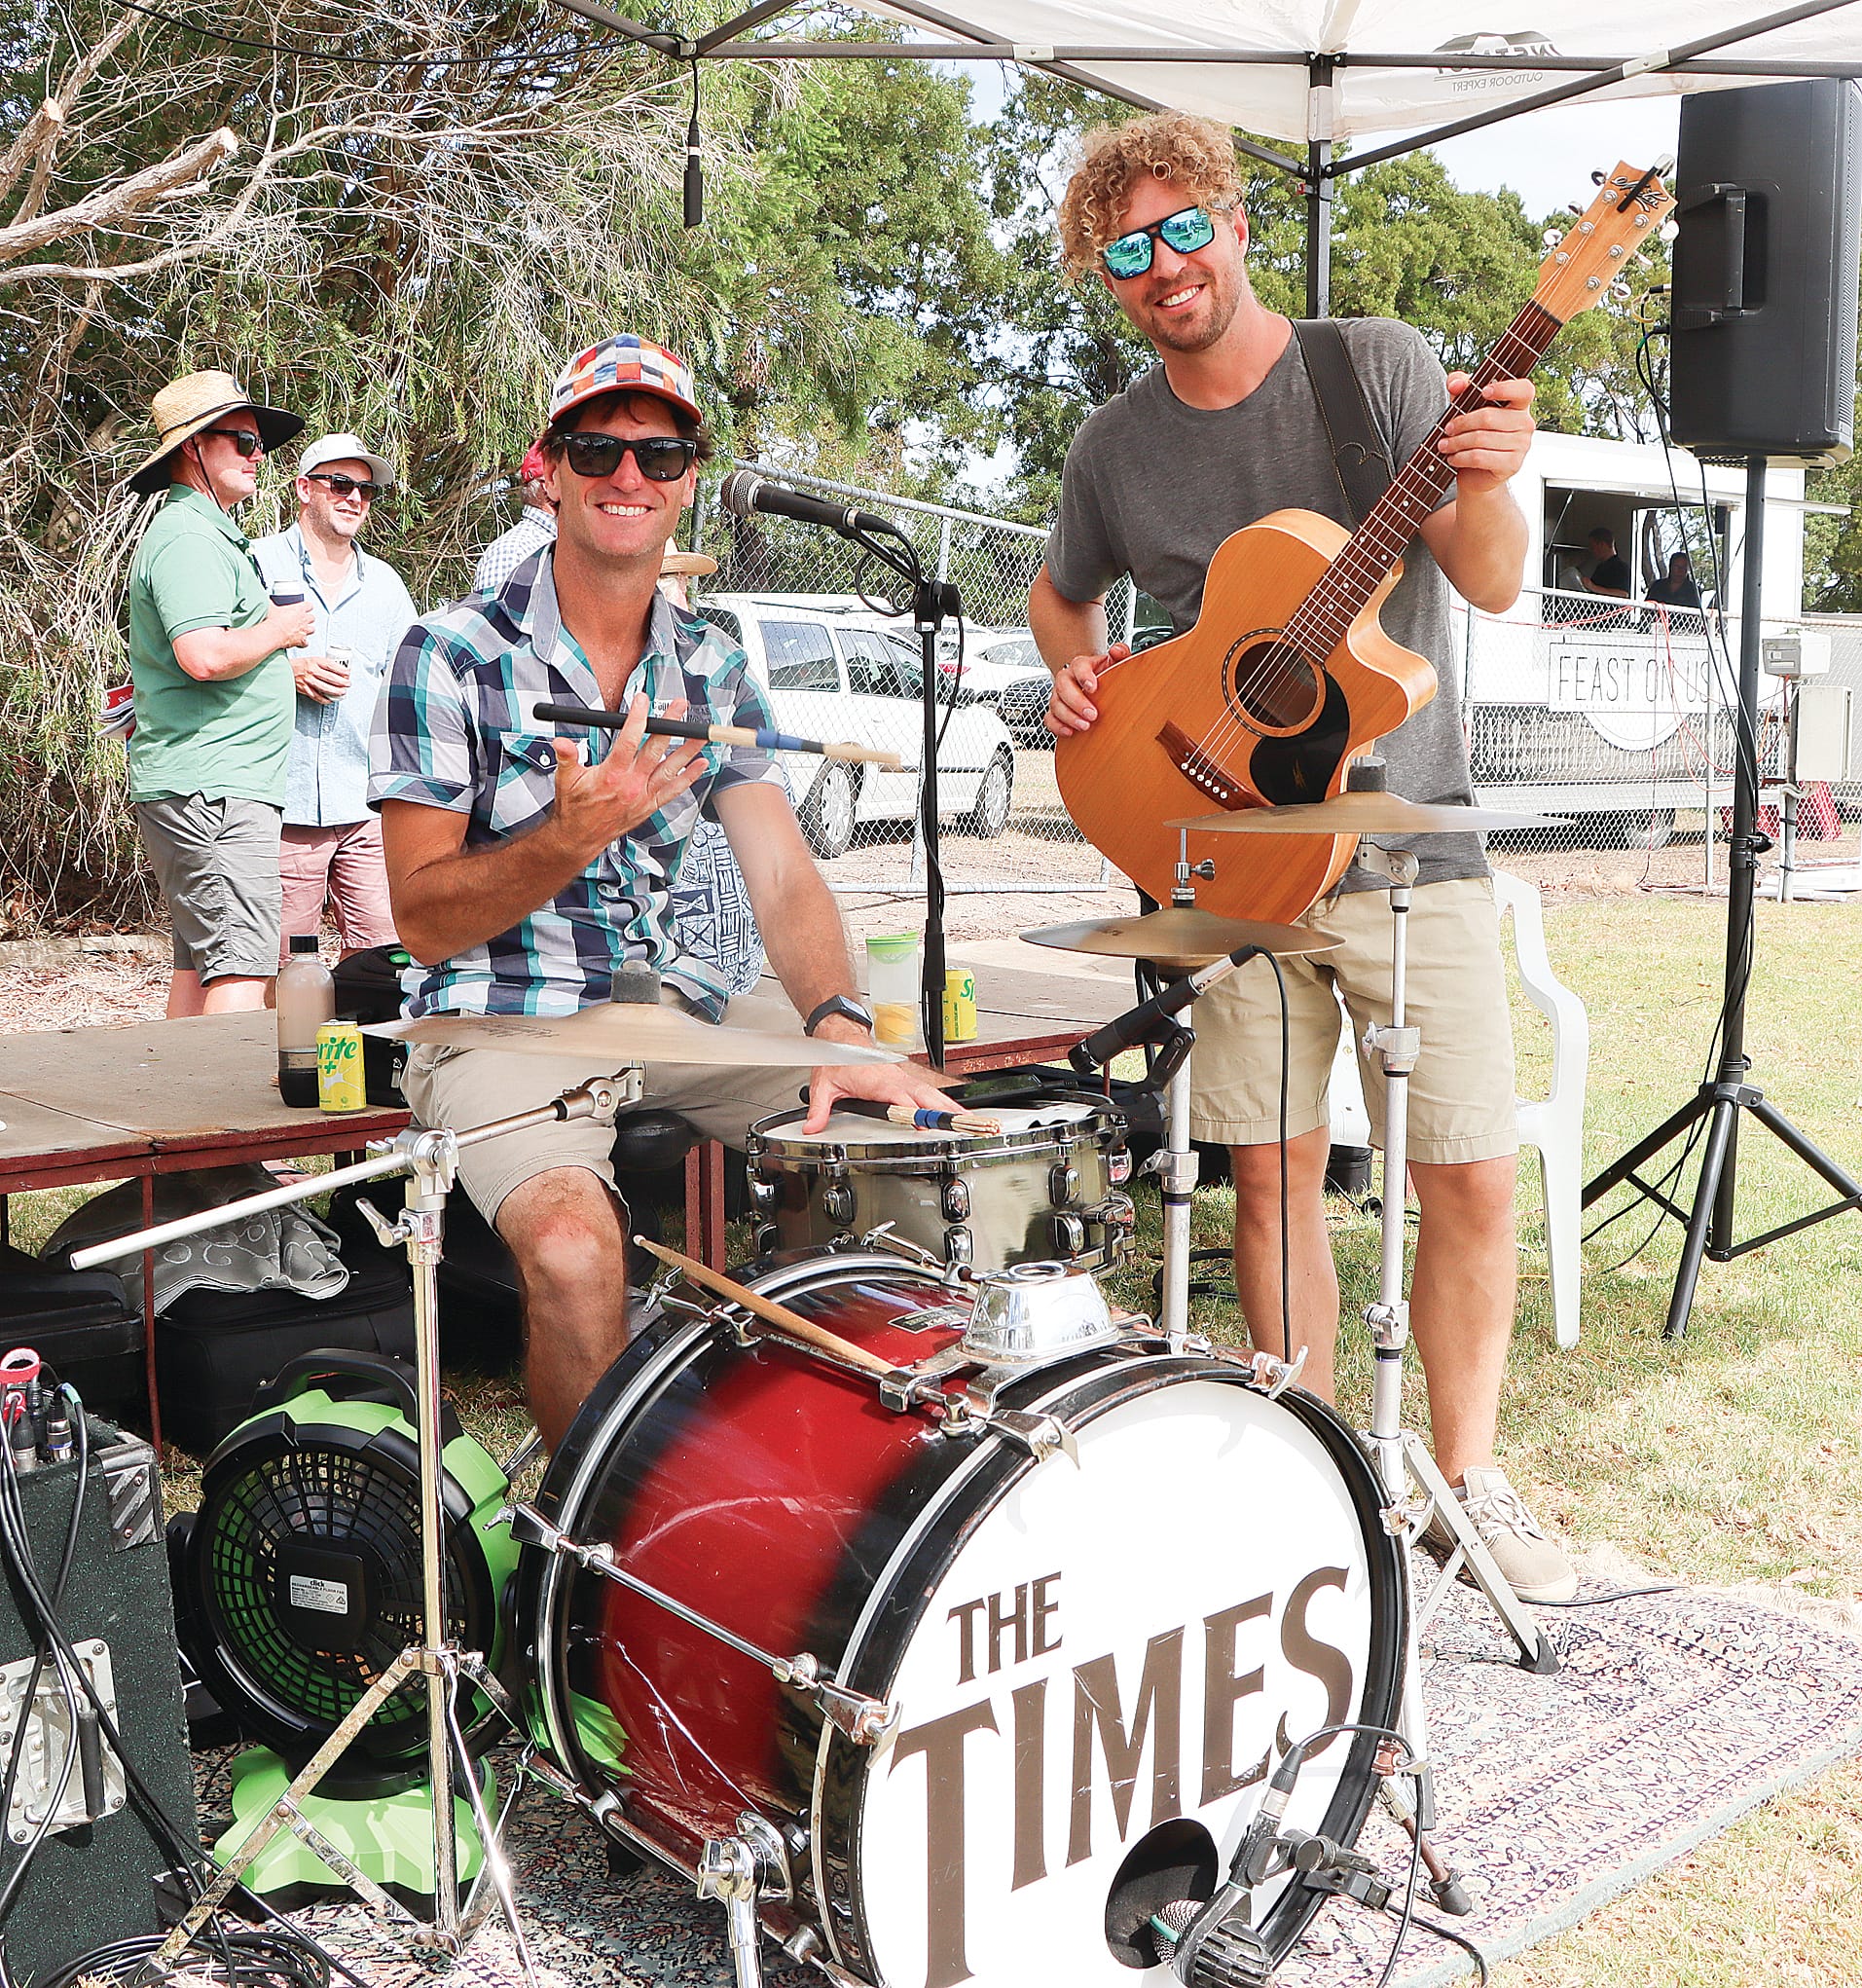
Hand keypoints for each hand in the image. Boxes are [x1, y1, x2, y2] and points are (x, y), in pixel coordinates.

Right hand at [267, 600, 316, 648]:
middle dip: (308, 618)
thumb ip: (272, 604)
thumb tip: (268, 602)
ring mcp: (304, 631)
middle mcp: (304, 620)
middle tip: (301, 619)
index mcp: (298, 609)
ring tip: (301, 630)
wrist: (272, 633)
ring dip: (308, 630)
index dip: (307, 606)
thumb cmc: (273, 620)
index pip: (309, 605)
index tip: (304, 607)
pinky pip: (306, 643)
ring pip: (312, 629)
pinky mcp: (301, 641)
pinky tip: (298, 642)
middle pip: (312, 618)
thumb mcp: (271, 607)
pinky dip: (303, 643)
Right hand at [292, 652, 349, 702]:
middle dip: (342, 682)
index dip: (342, 670)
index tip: (348, 673)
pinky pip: (317, 696)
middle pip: (331, 678)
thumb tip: (340, 671)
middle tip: (348, 684)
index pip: (331, 666)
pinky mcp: (305, 689)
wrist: (284, 670)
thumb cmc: (300, 665)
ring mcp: (308, 681)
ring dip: (336, 691)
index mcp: (314, 662)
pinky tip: (331, 699)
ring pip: (326, 688)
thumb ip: (324, 665)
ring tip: (343, 692)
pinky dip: (325, 699)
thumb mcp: (312, 660)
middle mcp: (312, 671)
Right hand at [547, 694, 707, 864]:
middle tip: (680, 707)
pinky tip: (701, 765)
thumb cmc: (574, 808)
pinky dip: (688, 778)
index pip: (628, 741)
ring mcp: (643, 796)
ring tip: (701, 735)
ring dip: (687, 751)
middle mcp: (631, 786)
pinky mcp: (649, 806)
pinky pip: (673, 791)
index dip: (637, 719)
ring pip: (670, 769)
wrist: (580, 837)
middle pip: (655, 750)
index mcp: (611, 775)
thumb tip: (561, 742)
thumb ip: (567, 757)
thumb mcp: (565, 779)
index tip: (643, 700)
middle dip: (669, 726)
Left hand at [801, 1019, 962, 1133]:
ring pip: (929, 1092)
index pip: (898, 1098)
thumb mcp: (824, 1086)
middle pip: (922, 1095)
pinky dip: (942, 1099)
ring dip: (947, 1104)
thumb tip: (812, 1128)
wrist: (841, 1038)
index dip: (912, 1111)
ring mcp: (902, 1078)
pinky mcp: (904, 1079)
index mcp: (876, 1081)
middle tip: (959, 1122)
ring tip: (965, 1119)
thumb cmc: (837, 1059)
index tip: (923, 1123)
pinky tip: (952, 1109)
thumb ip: (819, 1110)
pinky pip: (926, 1089)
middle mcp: (893, 1078)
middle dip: (941, 1109)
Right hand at [1045, 642, 1127, 737]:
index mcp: (1081, 665)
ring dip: (1069, 717)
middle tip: (1092, 714)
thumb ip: (1120, 654)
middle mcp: (1067, 679)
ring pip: (1055, 704)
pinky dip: (1057, 726)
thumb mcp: (1115, 664)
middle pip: (1063, 686)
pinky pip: (1049, 718)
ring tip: (1085, 726)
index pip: (1079, 666)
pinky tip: (1070, 732)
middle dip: (1077, 702)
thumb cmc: (1104, 676)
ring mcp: (1059, 695)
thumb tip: (1117, 650)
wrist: (1093, 686)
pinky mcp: (1056, 711)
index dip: (1084, 676)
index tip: (1093, 687)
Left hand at [1439, 373, 1534, 496]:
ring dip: (1456, 442)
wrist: (1478, 475)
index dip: (1505, 388)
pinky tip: (1453, 458)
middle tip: (1446, 429)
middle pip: (1488, 417)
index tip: (1483, 392)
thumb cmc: (1475, 437)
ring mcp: (1522, 445)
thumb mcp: (1466, 407)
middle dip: (1461, 423)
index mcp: (1519, 405)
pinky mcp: (1512, 464)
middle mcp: (1525, 423)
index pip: (1524, 389)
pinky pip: (1480, 457)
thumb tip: (1456, 384)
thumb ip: (1461, 387)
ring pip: (1481, 438)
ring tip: (1444, 445)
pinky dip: (1461, 457)